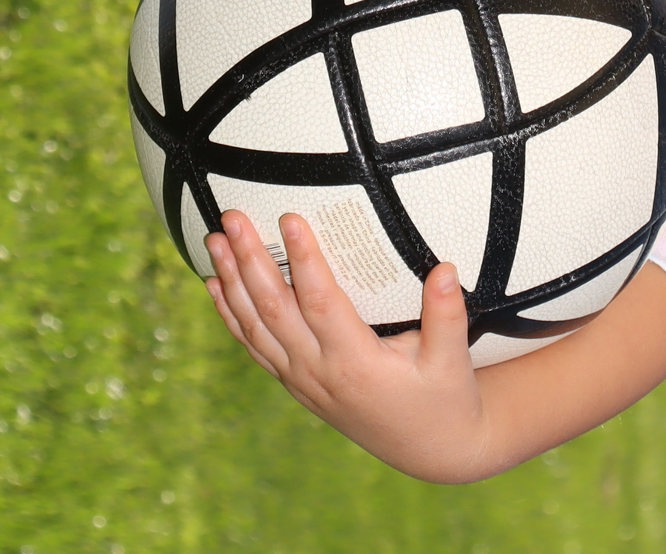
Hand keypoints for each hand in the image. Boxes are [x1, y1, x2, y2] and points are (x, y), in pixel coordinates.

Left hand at [203, 209, 494, 482]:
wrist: (429, 450)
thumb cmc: (444, 399)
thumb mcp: (452, 361)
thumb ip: (447, 314)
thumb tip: (444, 267)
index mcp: (356, 363)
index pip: (320, 302)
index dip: (303, 260)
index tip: (289, 218)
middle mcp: (320, 373)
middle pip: (273, 310)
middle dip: (250, 260)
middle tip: (231, 217)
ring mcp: (302, 381)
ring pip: (254, 327)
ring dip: (232, 282)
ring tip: (213, 240)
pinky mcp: (296, 385)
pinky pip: (254, 347)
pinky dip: (231, 315)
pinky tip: (215, 285)